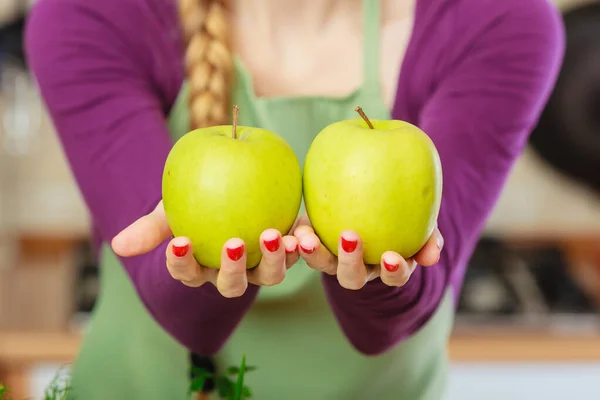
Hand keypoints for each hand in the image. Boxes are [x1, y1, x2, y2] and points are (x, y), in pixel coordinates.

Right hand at [111, 201, 299, 297]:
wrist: (226, 184)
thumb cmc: (191, 201)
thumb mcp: (169, 210)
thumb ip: (149, 228)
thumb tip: (117, 246)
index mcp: (201, 268)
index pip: (187, 273)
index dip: (182, 264)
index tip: (179, 243)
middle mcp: (231, 274)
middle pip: (232, 285)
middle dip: (233, 270)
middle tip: (234, 244)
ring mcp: (260, 264)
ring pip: (269, 276)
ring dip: (273, 260)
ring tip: (274, 235)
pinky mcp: (286, 248)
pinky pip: (295, 252)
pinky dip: (300, 244)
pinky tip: (301, 229)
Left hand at [293, 215, 442, 289]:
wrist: (369, 191)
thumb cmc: (403, 209)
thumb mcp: (421, 220)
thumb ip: (429, 235)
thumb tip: (432, 256)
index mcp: (387, 265)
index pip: (394, 275)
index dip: (394, 271)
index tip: (392, 257)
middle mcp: (359, 267)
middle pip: (352, 278)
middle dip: (350, 261)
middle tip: (349, 237)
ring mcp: (333, 258)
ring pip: (323, 265)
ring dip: (314, 254)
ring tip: (305, 238)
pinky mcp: (312, 243)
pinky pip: (302, 245)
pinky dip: (295, 239)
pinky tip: (291, 228)